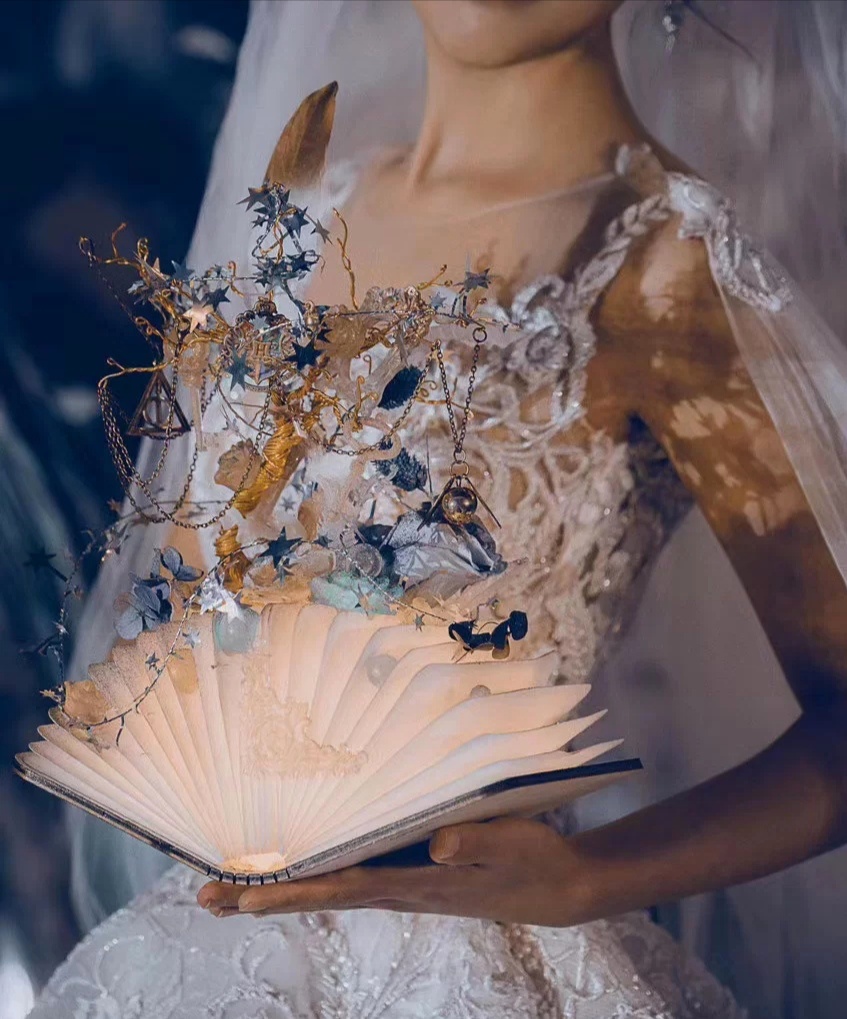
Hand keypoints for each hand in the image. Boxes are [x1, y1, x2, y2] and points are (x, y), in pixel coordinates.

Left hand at [197, 818, 591, 925]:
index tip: (243, 897)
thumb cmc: (533, 860)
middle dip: (265, 898)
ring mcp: (402, 886)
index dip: (291, 892)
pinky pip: (351, 878)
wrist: (554, 887)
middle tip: (208, 900)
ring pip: (331, 889)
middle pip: (320, 895)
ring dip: (282, 891)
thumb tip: (436, 847)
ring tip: (233, 893)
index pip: (340, 888)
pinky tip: (302, 870)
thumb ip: (476, 844)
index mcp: (415, 883)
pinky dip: (315, 878)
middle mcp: (399, 889)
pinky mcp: (411, 878)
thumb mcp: (512, 844)